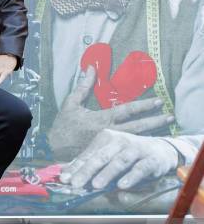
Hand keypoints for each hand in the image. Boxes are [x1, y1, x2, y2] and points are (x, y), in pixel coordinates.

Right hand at [48, 65, 173, 157]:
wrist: (53, 150)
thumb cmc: (63, 127)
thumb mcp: (71, 104)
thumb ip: (83, 86)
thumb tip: (92, 67)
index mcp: (101, 120)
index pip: (126, 111)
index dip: (143, 106)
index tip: (158, 101)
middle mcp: (109, 133)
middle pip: (137, 128)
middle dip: (154, 122)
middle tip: (170, 116)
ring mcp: (110, 146)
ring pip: (134, 140)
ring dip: (151, 134)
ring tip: (166, 129)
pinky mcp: (108, 155)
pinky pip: (127, 150)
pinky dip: (140, 146)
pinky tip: (150, 143)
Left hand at [59, 129, 178, 189]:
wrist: (161, 150)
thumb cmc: (128, 154)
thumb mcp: (108, 157)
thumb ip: (88, 164)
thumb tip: (64, 173)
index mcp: (106, 138)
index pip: (88, 155)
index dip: (75, 167)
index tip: (64, 179)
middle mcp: (120, 141)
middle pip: (101, 157)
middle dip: (87, 171)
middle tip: (75, 183)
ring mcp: (136, 149)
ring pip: (119, 161)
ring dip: (107, 174)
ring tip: (96, 185)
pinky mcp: (152, 159)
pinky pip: (140, 169)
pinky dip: (131, 177)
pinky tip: (122, 186)